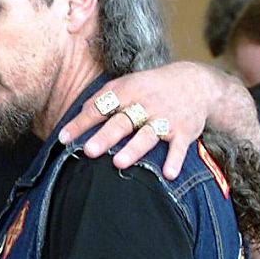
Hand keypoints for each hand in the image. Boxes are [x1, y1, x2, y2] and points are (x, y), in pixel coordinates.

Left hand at [58, 64, 210, 179]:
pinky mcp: (184, 131)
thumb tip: (79, 113)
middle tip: (89, 151)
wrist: (196, 84)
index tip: (63, 138)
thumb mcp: (127, 84)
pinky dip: (175, 160)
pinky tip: (169, 174)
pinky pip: (179, 147)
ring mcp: (165, 118)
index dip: (81, 123)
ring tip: (119, 163)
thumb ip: (102, 98)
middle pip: (122, 122)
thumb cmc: (151, 87)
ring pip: (148, 135)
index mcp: (127, 92)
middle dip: (105, 137)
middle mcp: (145, 104)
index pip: (99, 108)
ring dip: (134, 149)